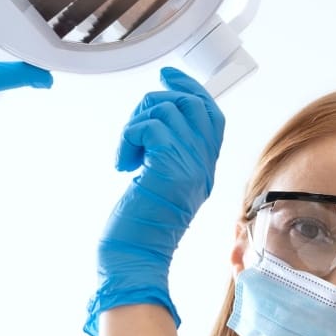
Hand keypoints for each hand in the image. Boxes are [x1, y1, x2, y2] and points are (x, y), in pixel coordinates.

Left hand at [84, 67, 224, 335]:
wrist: (134, 259)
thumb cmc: (140, 227)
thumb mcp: (163, 183)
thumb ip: (169, 153)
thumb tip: (157, 117)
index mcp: (205, 167)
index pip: (211, 113)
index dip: (190, 88)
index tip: (167, 76)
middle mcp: (203, 165)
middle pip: (191, 103)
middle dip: (156, 103)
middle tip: (135, 128)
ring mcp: (189, 166)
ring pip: (166, 109)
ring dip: (135, 124)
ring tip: (128, 153)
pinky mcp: (169, 168)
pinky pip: (149, 126)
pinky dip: (128, 138)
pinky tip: (124, 163)